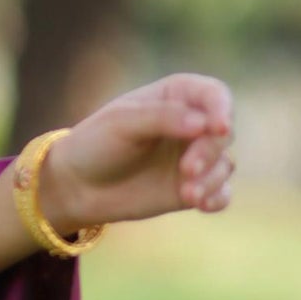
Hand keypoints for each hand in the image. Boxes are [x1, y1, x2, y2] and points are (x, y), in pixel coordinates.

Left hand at [41, 73, 234, 231]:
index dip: (222, 109)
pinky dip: (217, 198)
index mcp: (177, 95)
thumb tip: (205, 124)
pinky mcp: (193, 187)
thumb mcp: (121, 123)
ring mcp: (195, 156)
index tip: (218, 127)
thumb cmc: (95, 144)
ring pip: (224, 163)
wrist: (76, 186)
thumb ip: (162, 117)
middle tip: (187, 170)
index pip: (214, 94)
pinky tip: (201, 205)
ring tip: (188, 195)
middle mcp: (193, 124)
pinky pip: (220, 193)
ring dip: (212, 179)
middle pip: (222, 133)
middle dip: (209, 151)